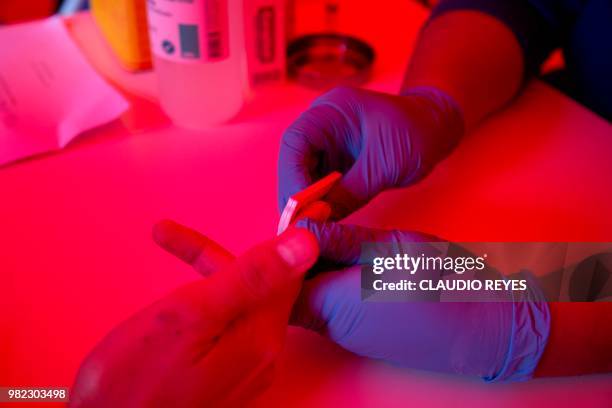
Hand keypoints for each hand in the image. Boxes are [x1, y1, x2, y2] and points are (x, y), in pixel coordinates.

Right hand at [70, 223, 317, 406]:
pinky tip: (175, 299)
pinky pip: (225, 326)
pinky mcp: (225, 378)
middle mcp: (264, 357)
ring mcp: (245, 371)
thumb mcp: (188, 316)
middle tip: (170, 234)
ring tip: (163, 250)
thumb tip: (306, 244)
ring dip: (206, 274)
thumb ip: (250, 278)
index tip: (293, 204)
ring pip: (239, 304)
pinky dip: (203, 301)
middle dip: (218, 256)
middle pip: (259, 288)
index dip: (288, 237)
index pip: (290, 275)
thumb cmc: (133, 379)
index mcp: (262, 338)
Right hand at [278, 86, 463, 217]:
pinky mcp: (335, 159)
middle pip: (293, 159)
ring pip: (302, 174)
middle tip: (297, 226)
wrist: (436, 127)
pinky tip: (322, 221)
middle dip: (294, 193)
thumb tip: (320, 221)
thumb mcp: (384, 165)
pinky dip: (319, 202)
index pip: (295, 141)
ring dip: (305, 201)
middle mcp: (321, 124)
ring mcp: (327, 142)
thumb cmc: (416, 133)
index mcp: (331, 110)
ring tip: (309, 228)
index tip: (298, 208)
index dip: (291, 176)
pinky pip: (318, 182)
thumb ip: (350, 193)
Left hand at [287, 219, 512, 379]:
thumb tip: (304, 226)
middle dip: (300, 259)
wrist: (480, 329)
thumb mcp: (387, 247)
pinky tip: (354, 264)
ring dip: (319, 271)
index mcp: (330, 305)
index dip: (282, 252)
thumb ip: (340, 237)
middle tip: (318, 224)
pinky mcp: (365, 338)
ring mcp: (348, 337)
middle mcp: (331, 328)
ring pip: (315, 300)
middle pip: (295, 292)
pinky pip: (335, 309)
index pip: (281, 282)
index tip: (297, 224)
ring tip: (336, 238)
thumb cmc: (438, 284)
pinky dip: (335, 285)